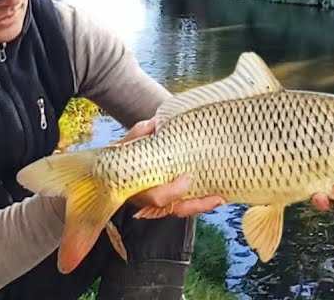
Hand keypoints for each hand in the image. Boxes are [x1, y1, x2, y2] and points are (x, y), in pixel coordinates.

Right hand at [112, 118, 226, 218]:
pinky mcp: (169, 198)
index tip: (189, 176)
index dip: (174, 191)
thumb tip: (155, 124)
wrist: (113, 169)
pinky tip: (217, 195)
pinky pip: (184, 204)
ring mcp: (159, 201)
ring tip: (220, 198)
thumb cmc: (122, 156)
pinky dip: (200, 201)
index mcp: (136, 187)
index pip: (157, 197)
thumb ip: (139, 135)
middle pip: (174, 208)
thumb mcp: (125, 144)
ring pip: (180, 209)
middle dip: (195, 204)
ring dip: (201, 205)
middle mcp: (148, 199)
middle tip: (216, 197)